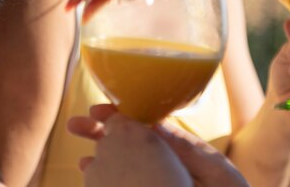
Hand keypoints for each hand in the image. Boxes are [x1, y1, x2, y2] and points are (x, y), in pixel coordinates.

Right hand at [68, 104, 248, 186]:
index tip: (96, 110)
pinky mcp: (150, 185)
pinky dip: (108, 179)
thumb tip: (153, 125)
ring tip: (80, 158)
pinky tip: (94, 178)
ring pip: (123, 163)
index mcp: (179, 148)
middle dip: (101, 131)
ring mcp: (157, 178)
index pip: (143, 124)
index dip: (119, 115)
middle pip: (127, 140)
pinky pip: (126, 182)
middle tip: (74, 125)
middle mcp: (166, 161)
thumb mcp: (215, 171)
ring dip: (101, 157)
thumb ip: (185, 148)